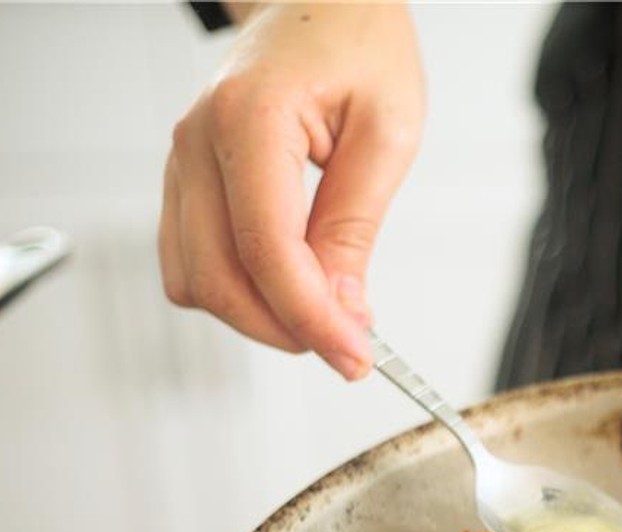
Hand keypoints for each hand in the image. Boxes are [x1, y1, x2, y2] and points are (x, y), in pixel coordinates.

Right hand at [159, 3, 424, 379]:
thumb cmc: (359, 46)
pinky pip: (191, 260)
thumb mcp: (388, 131)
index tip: (355, 356)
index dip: (311, 318)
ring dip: (258, 316)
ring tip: (326, 314)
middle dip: (285, 328)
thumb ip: (356, 223)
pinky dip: (238, 291)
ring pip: (194, 279)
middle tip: (350, 344)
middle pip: (217, 278)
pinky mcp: (186, 180)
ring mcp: (182, 161)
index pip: (267, 250)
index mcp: (250, 119)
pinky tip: (291, 289)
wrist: (321, 2)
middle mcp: (198, 141)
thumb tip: (342, 305)